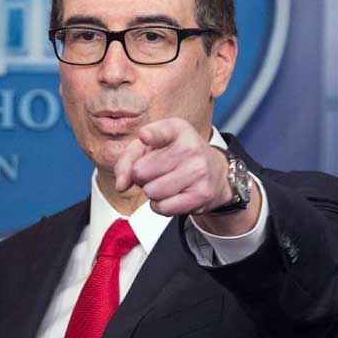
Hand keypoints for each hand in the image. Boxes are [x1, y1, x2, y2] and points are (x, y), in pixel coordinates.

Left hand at [113, 118, 233, 216]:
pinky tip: (171, 194)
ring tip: (164, 182)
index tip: (145, 137)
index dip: (149, 136)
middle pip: (140, 172)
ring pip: (151, 192)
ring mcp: (198, 171)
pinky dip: (160, 205)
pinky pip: (162, 207)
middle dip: (141, 176)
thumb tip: (121, 185)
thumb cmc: (175, 157)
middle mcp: (190, 147)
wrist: (216, 173)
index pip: (158, 132)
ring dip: (151, 191)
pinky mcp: (201, 194)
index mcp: (176, 129)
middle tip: (155, 171)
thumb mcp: (150, 147)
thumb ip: (127, 160)